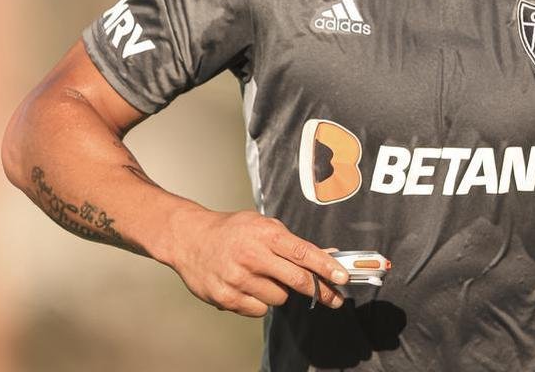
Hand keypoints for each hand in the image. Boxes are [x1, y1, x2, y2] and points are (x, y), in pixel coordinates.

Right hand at [165, 207, 349, 316]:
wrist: (190, 238)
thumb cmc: (232, 230)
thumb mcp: (263, 225)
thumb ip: (292, 242)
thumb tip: (326, 256)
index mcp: (266, 234)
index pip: (304, 253)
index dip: (327, 268)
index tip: (343, 279)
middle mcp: (253, 256)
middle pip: (297, 280)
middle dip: (319, 291)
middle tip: (334, 298)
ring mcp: (238, 278)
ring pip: (279, 298)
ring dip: (279, 292)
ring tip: (263, 277)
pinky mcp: (226, 297)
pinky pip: (259, 310)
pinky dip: (259, 302)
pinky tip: (248, 287)